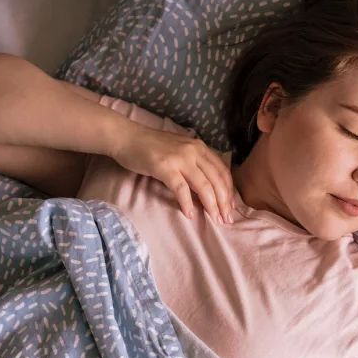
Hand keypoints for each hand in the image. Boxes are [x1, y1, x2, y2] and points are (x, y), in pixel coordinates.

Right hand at [111, 125, 235, 224]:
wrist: (127, 137)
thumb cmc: (152, 147)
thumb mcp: (180, 151)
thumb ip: (194, 164)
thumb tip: (207, 188)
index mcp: (200, 147)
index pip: (222, 171)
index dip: (229, 191)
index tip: (230, 208)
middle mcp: (194, 151)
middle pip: (216, 180)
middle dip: (224, 202)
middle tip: (226, 220)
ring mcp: (180, 159)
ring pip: (204, 185)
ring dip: (211, 205)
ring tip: (214, 220)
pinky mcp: (165, 167)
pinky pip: (181, 189)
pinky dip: (187, 203)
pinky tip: (189, 214)